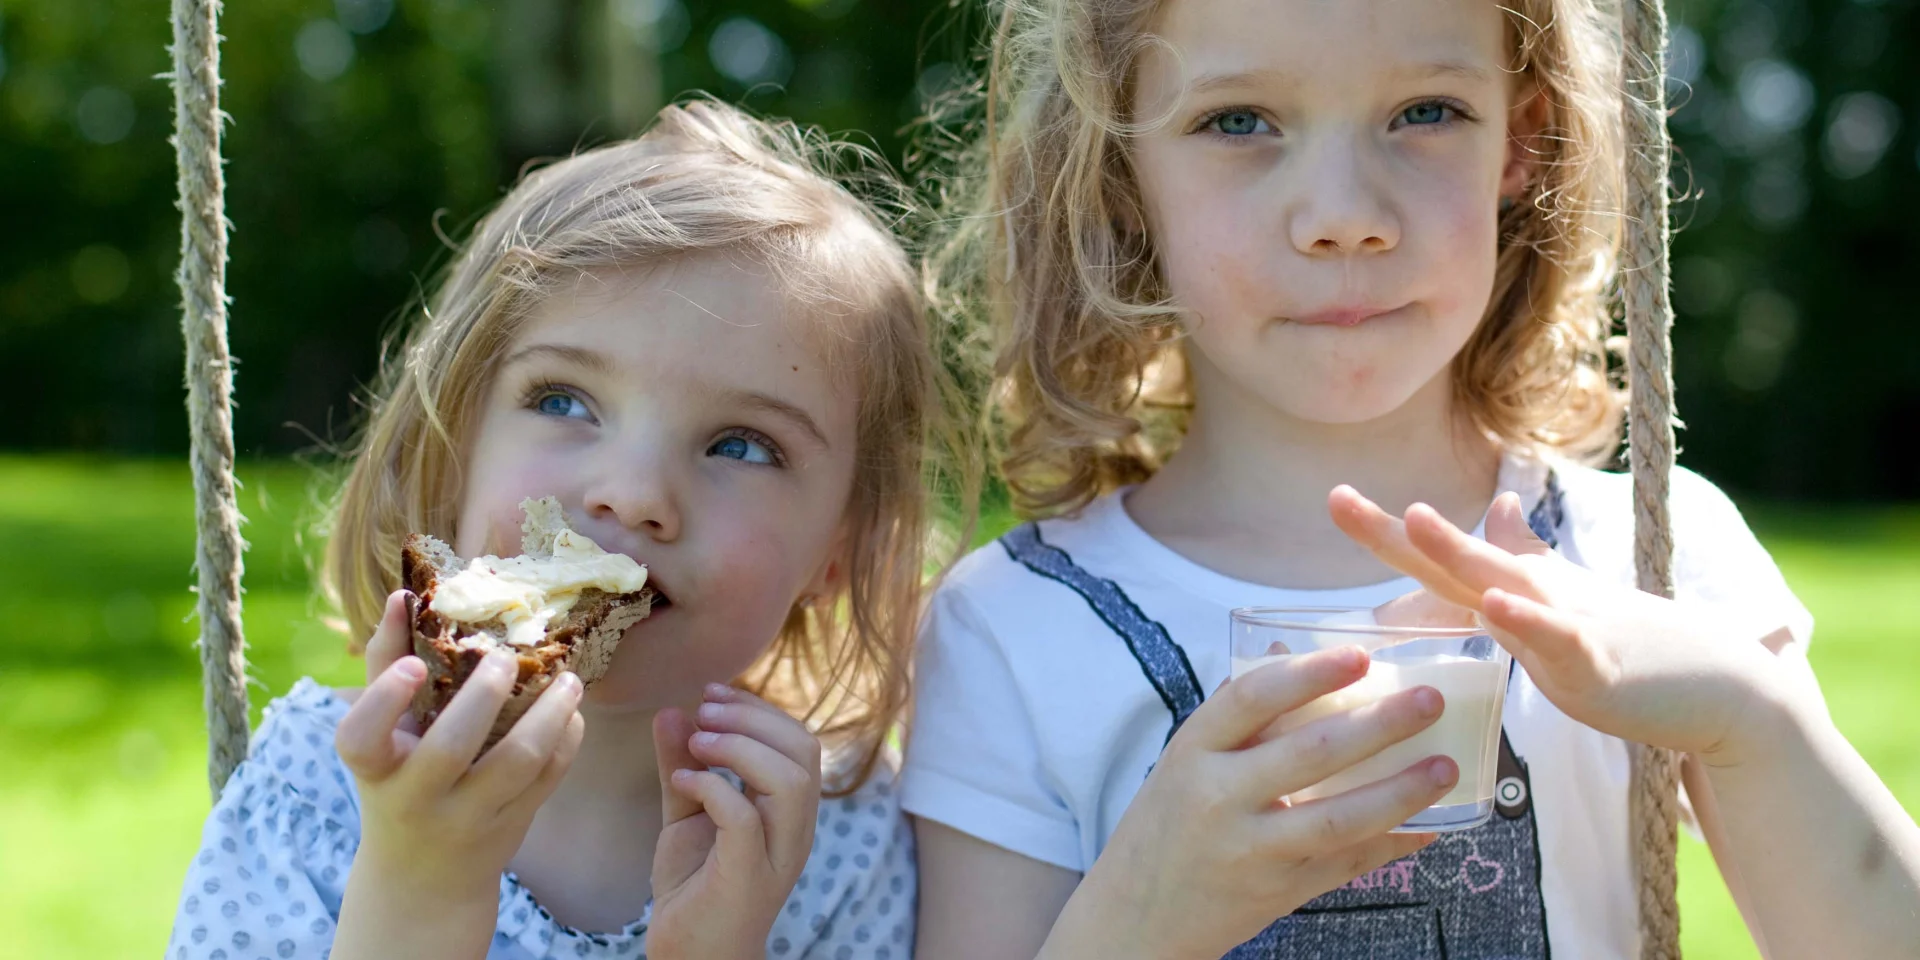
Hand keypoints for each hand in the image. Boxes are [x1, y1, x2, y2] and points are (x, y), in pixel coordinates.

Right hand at [335, 590, 585, 899]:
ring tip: (567, 679)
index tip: (412, 665)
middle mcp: (417, 797)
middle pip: (452, 747)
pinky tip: (572, 713)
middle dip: (485, 695)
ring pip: (518, 762)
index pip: (360, 738)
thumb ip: (387, 665)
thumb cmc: (397, 780)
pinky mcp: (511, 826)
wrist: (423, 874)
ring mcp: (468, 817)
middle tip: (507, 658)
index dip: (385, 701)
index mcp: (375, 768)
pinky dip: (567, 740)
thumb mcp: (381, 735)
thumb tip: (403, 595)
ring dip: (550, 714)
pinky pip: (548, 778)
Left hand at [647, 683, 822, 959]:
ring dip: (741, 747)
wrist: (691, 957)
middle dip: (753, 718)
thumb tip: (674, 711)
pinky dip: (713, 788)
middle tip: (703, 710)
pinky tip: (682, 782)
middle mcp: (795, 831)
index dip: (759, 710)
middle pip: (804, 752)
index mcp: (789, 811)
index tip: (711, 694)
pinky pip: (745, 819)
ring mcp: (776, 856)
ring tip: (696, 741)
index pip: (800, 742)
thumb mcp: (686, 815)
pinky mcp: (747, 877)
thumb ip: (684, 765)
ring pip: (791, 781)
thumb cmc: (695, 889)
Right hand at [1053, 647, 1456, 959]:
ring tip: (1443, 766)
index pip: (1251, 699)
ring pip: (1337, 819)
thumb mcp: (1183, 762)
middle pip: (1309, 754)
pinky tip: (1427, 824)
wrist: (1136, 915)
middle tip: (1427, 700)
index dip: (1309, 674)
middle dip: (1378, 725)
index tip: (1359, 655)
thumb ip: (1236, 716)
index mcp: (1192, 751)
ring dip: (1399, 792)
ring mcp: (1251, 849)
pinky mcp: (1278, 891)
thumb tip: (1289, 656)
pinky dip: (1390, 844)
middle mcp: (1218, 798)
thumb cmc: (1165, 825)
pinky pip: (1346, 864)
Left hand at [1329, 486, 1792, 765]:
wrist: (1722, 686)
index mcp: (1516, 588)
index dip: (1386, 532)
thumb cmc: (1636, 643)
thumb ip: (1524, 558)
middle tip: (1335, 499)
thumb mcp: (1566, 598)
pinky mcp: (1598, 660)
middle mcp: (1532, 594)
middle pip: (1451, 557)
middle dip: (1393, 532)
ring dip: (1456, 550)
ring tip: (1413, 518)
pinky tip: (1497, 605)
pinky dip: (1528, 621)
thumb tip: (1494, 506)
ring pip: (1501, 582)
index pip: (1437, 558)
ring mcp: (1564, 622)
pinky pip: (1557, 638)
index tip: (1333, 498)